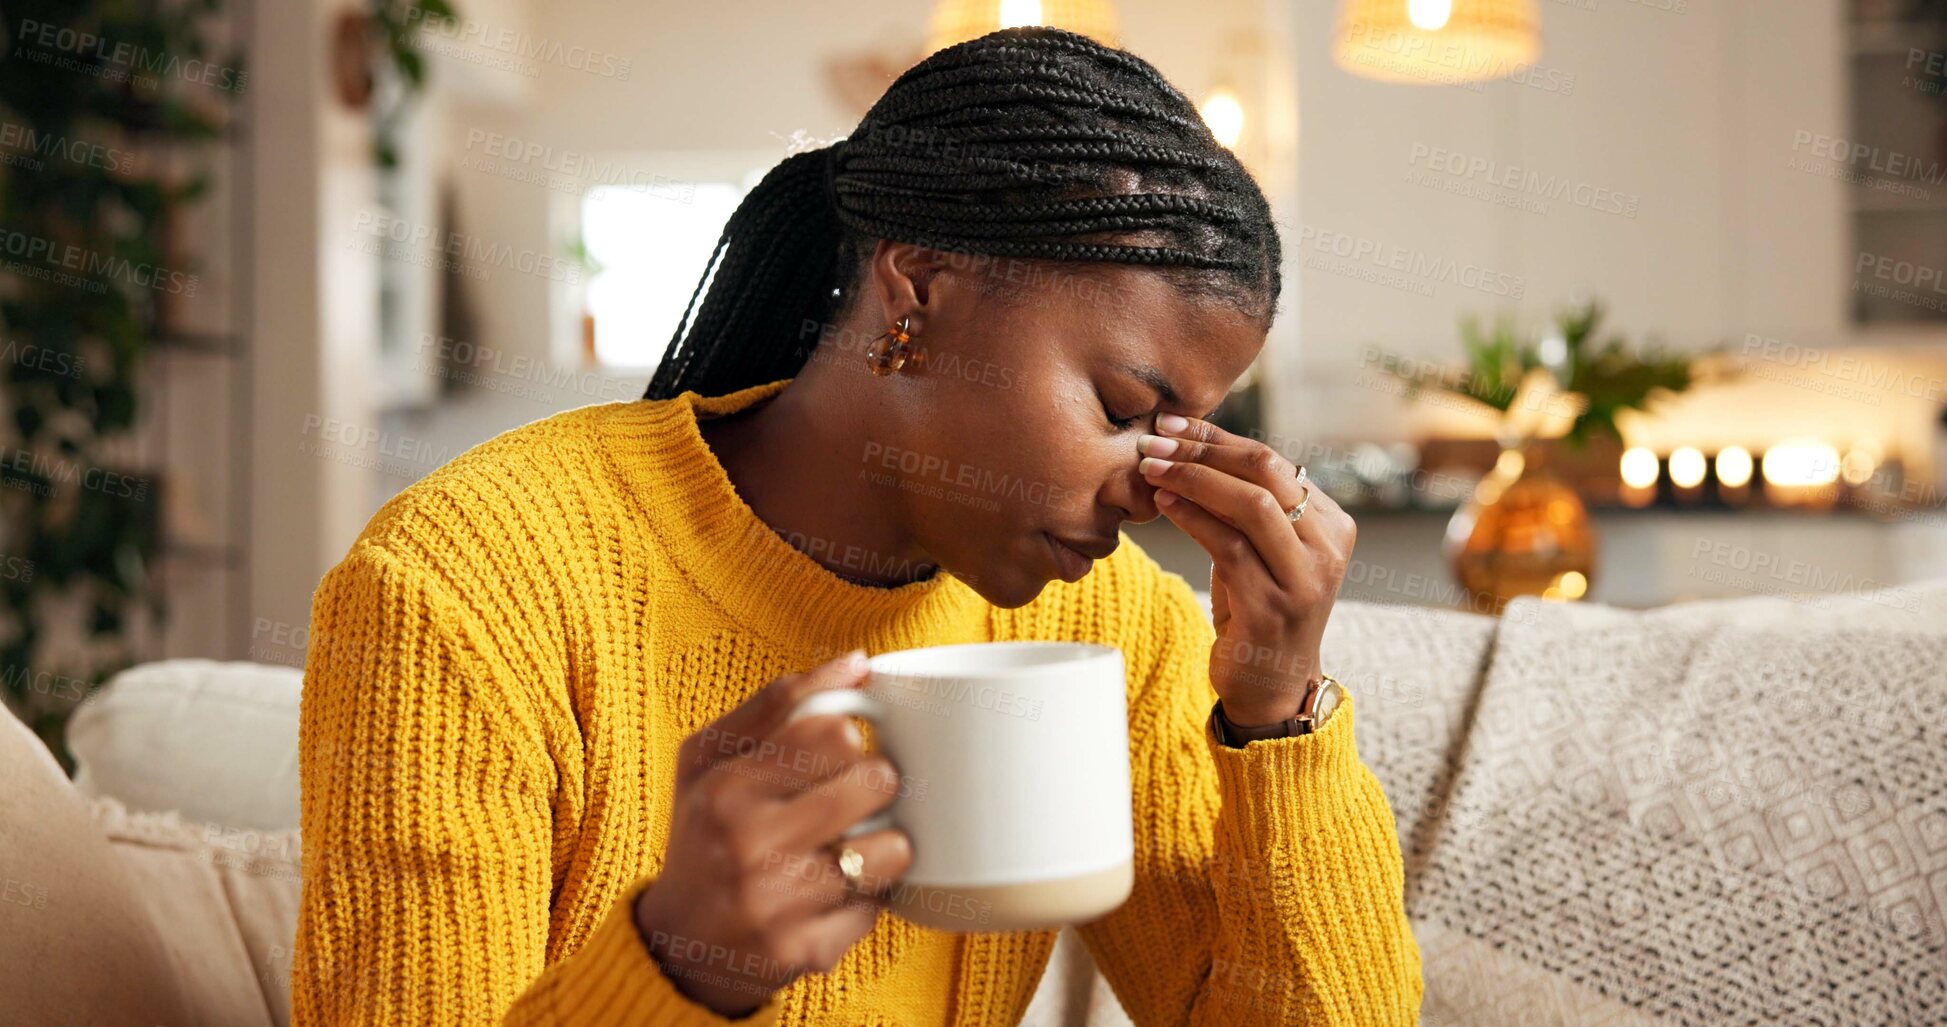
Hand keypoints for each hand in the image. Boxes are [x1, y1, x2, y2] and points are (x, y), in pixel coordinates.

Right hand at [635, 651, 912, 1015]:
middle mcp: (750, 845)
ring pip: (891, 849)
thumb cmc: (701, 836)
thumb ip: (779, 704)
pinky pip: (880, 908)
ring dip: (886, 845)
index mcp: (727, 788)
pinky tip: (836, 893)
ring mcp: (780, 904)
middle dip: (877, 784)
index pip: (834, 732)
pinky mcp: (806, 952)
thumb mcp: (712, 760)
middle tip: (858, 795)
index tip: (839, 750)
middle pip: (874, 781)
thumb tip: (858, 663)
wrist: (674, 948)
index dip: (849, 737)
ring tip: (857, 845)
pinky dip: (868, 899)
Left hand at [1138, 415, 1354, 726]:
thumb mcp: (1262, 550)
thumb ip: (1248, 505)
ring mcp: (1304, 580)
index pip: (1274, 461)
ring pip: (1250, 505)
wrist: (1271, 687)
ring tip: (1150, 468)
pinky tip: (1163, 503)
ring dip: (1192, 479)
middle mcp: (1327, 549)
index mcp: (1333, 525)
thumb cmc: (1258, 609)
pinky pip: (1228, 547)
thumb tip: (1195, 444)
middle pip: (1266, 473)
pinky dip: (1191, 517)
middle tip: (1155, 440)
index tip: (1172, 424)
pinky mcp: (1273, 608)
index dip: (1218, 437)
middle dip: (1204, 450)